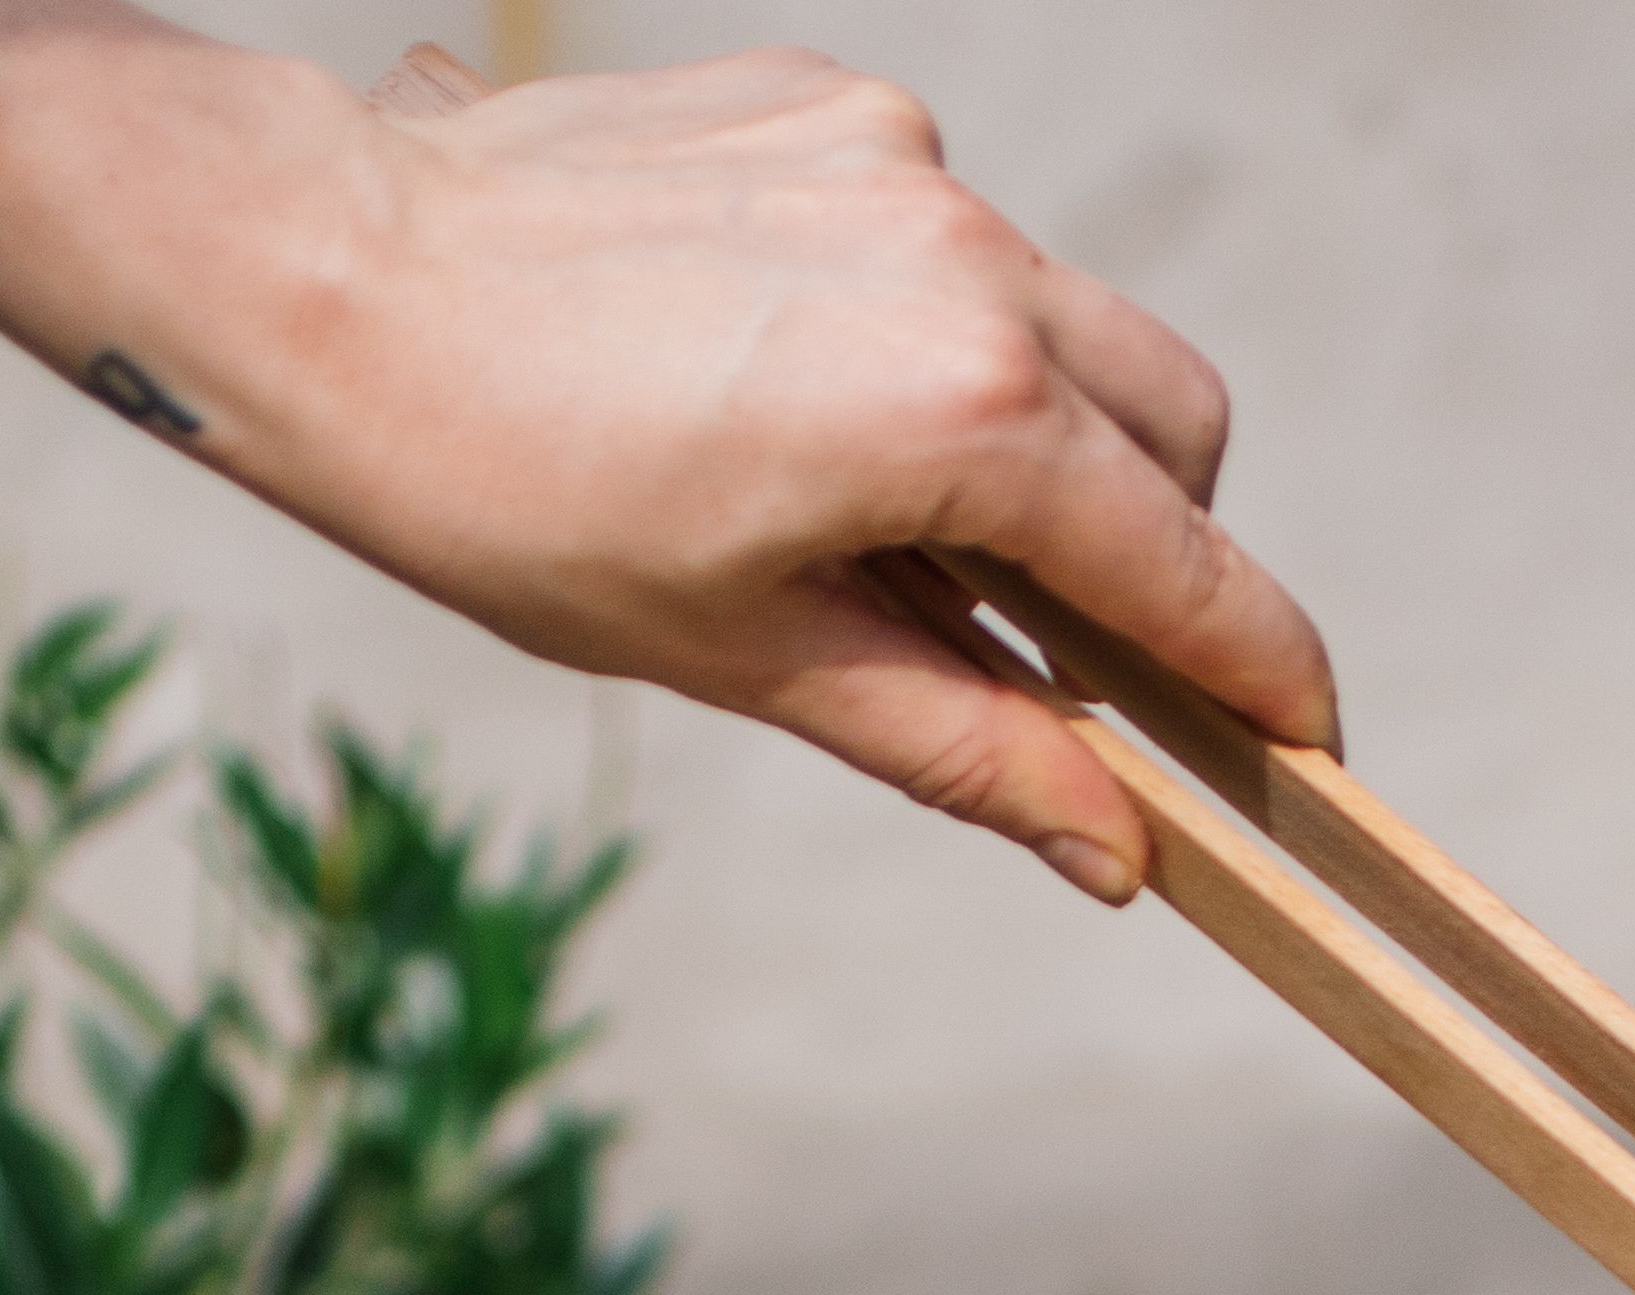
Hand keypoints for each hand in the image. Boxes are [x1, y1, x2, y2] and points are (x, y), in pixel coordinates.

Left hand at [0, 35, 1333, 900]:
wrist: (324, 276)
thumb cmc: (507, 491)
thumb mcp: (750, 657)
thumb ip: (964, 744)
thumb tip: (1115, 848)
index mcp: (962, 412)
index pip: (1184, 568)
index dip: (1263, 671)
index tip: (1310, 744)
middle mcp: (968, 259)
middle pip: (1176, 425)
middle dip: (1165, 546)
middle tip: (1076, 651)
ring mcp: (902, 161)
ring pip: (1068, 323)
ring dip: (1037, 437)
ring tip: (890, 521)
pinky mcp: (831, 107)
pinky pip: (949, 238)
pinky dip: (927, 334)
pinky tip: (789, 387)